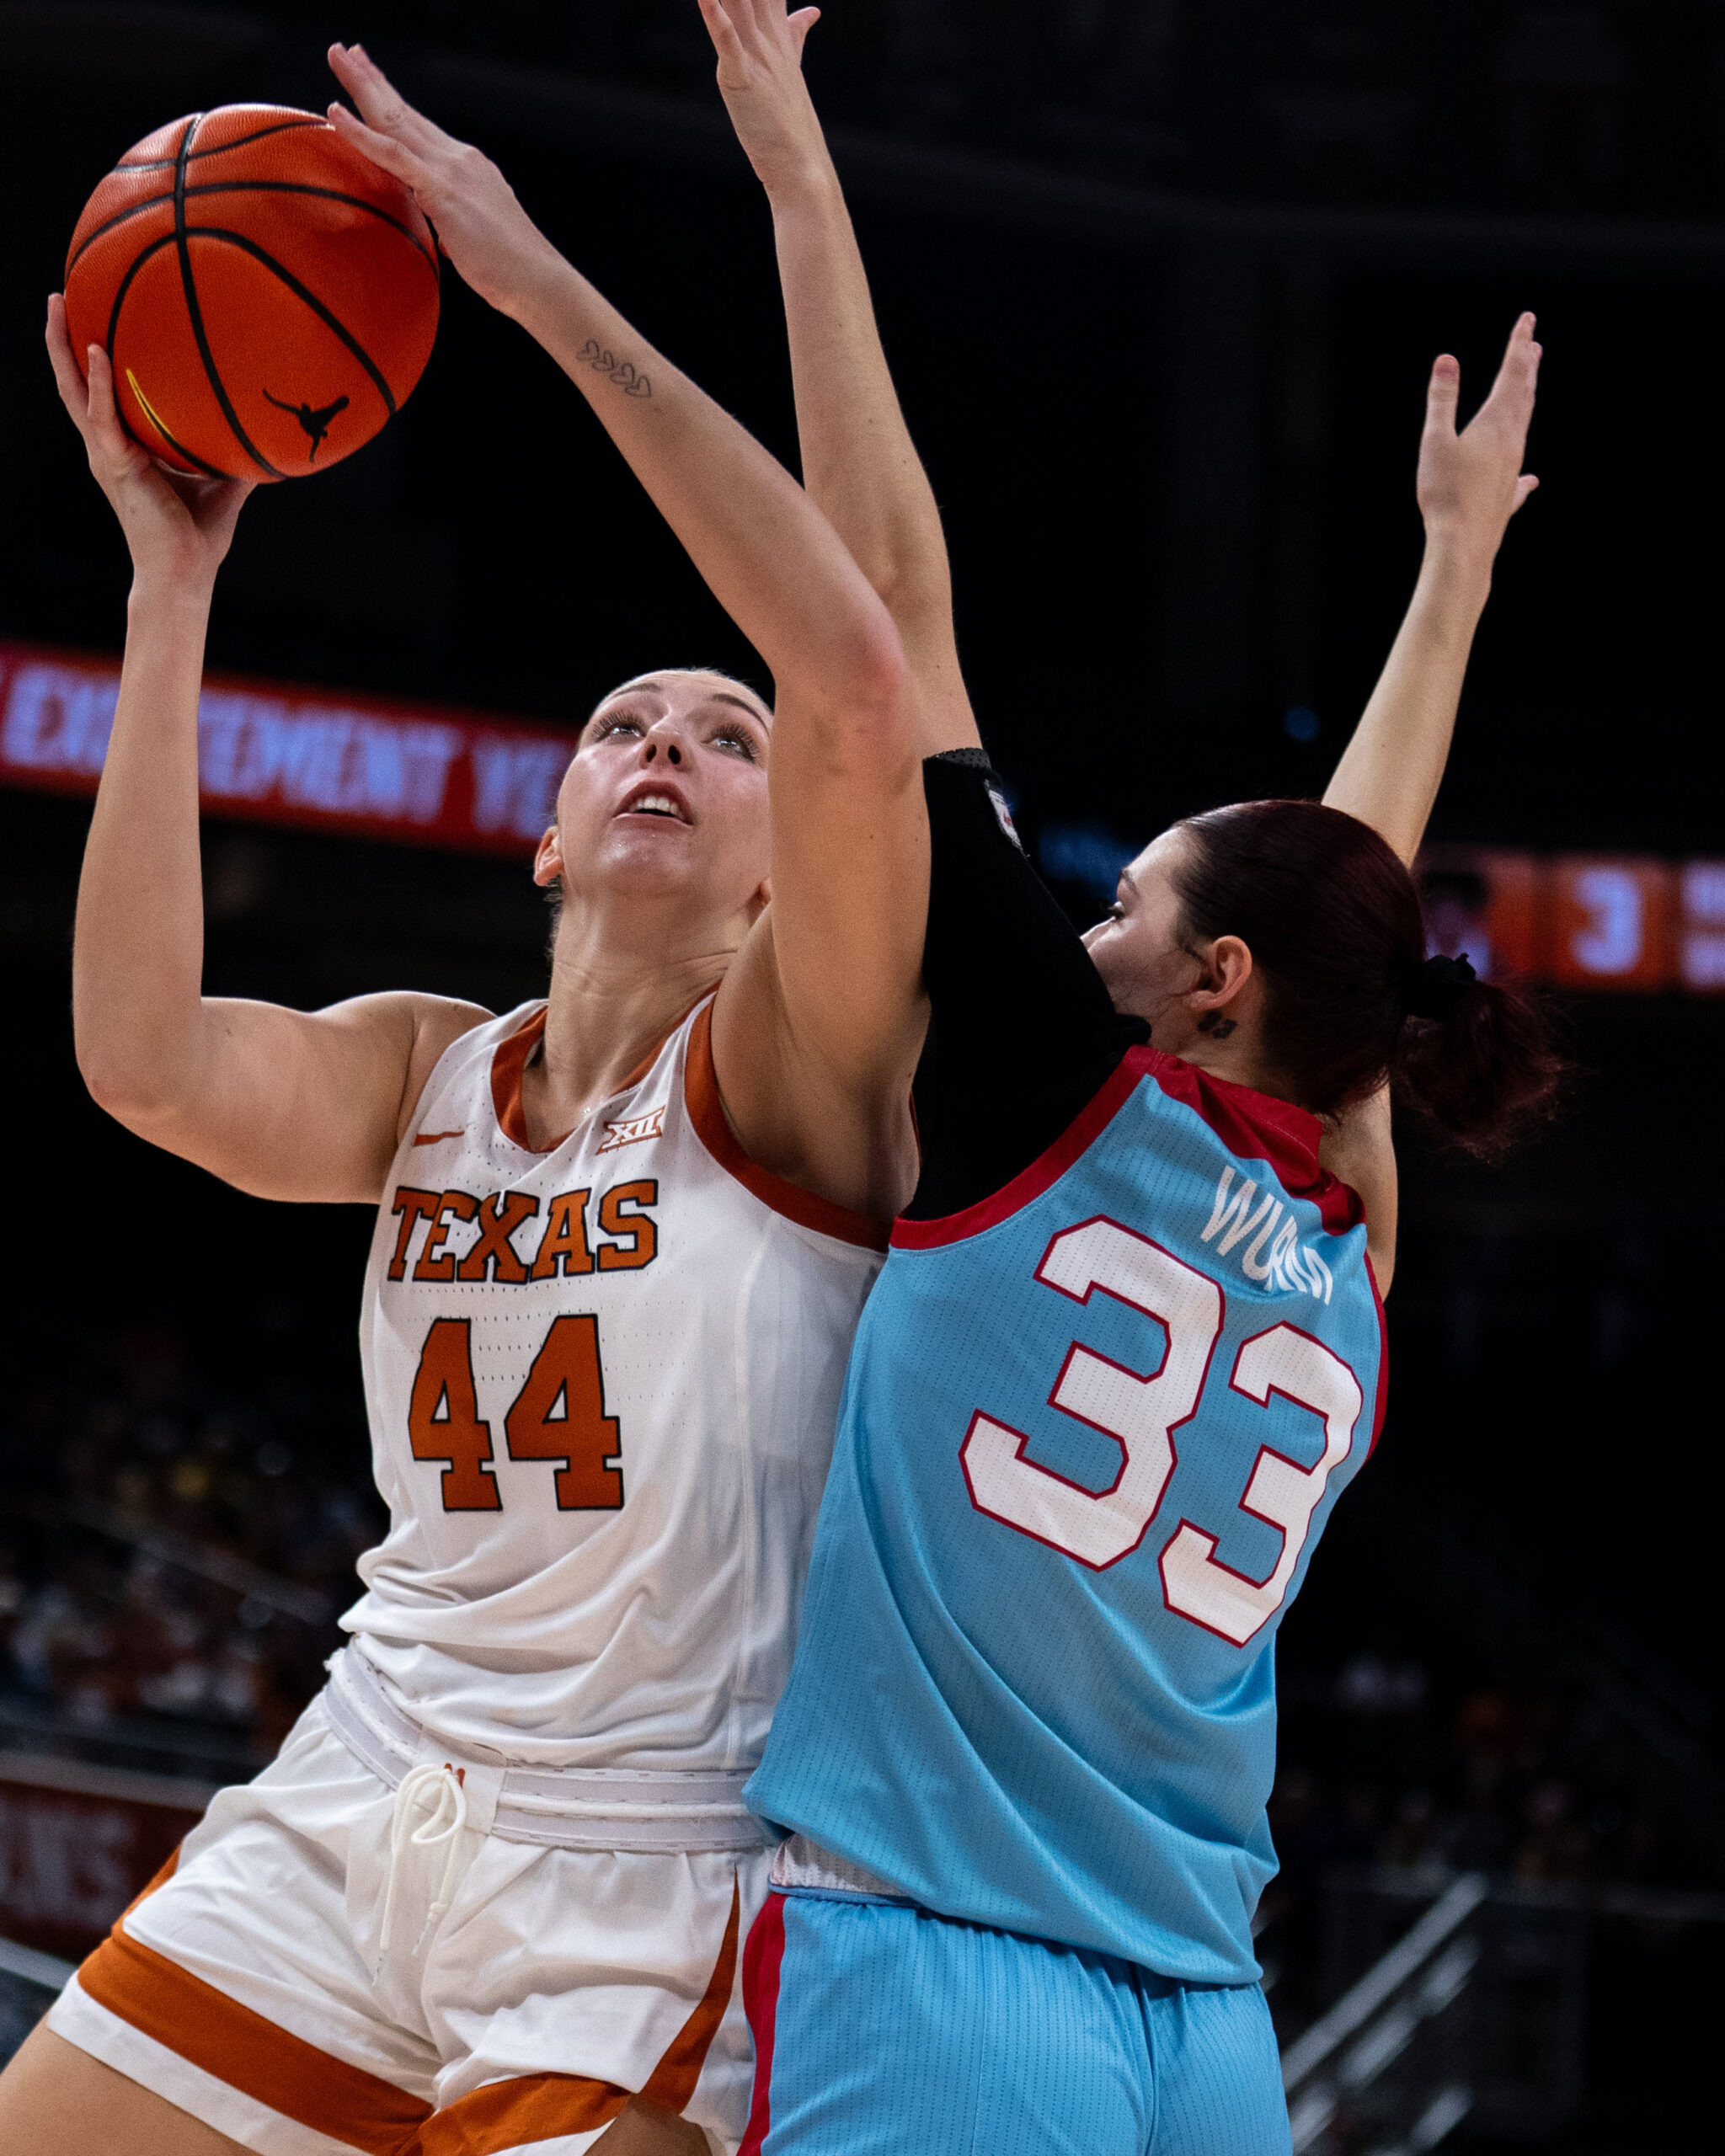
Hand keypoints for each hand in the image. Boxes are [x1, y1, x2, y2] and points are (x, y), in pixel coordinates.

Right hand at [45, 295, 251, 592]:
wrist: (185, 574)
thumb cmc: (199, 536)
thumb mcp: (222, 486)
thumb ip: (233, 455)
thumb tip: (262, 431)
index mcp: (125, 450)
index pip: (99, 395)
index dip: (90, 360)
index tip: (89, 318)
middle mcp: (108, 448)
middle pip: (74, 383)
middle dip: (62, 340)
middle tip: (58, 295)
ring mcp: (108, 457)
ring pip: (74, 392)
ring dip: (63, 348)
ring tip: (58, 304)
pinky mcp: (118, 467)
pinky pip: (102, 417)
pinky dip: (98, 384)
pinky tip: (95, 350)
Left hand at [326, 44, 554, 316]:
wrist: (538, 281)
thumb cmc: (510, 271)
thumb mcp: (475, 239)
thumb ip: (454, 226)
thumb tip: (445, 238)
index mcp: (468, 168)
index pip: (421, 127)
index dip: (394, 100)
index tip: (371, 76)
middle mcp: (459, 159)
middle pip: (405, 112)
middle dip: (373, 79)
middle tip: (344, 51)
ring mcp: (451, 171)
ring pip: (396, 120)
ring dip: (363, 86)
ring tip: (338, 57)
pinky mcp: (442, 191)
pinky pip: (393, 156)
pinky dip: (362, 134)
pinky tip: (338, 114)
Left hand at [697, 0, 829, 196]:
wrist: (803, 172)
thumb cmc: (794, 129)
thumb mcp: (792, 71)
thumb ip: (794, 37)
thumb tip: (810, 12)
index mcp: (781, 39)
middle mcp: (770, 42)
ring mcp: (758, 60)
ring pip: (739, 5)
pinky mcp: (741, 80)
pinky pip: (727, 42)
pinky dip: (714, 17)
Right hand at [1417, 312, 1540, 565]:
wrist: (1463, 544)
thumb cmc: (1446, 493)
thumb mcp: (1436, 441)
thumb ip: (1442, 400)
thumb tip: (1447, 360)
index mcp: (1496, 424)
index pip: (1512, 373)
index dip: (1518, 344)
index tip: (1528, 320)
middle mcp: (1512, 442)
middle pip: (1524, 396)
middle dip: (1527, 369)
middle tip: (1533, 346)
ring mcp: (1513, 470)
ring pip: (1524, 428)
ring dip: (1526, 404)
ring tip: (1528, 392)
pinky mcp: (1507, 497)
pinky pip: (1519, 476)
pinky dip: (1523, 470)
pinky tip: (1531, 480)